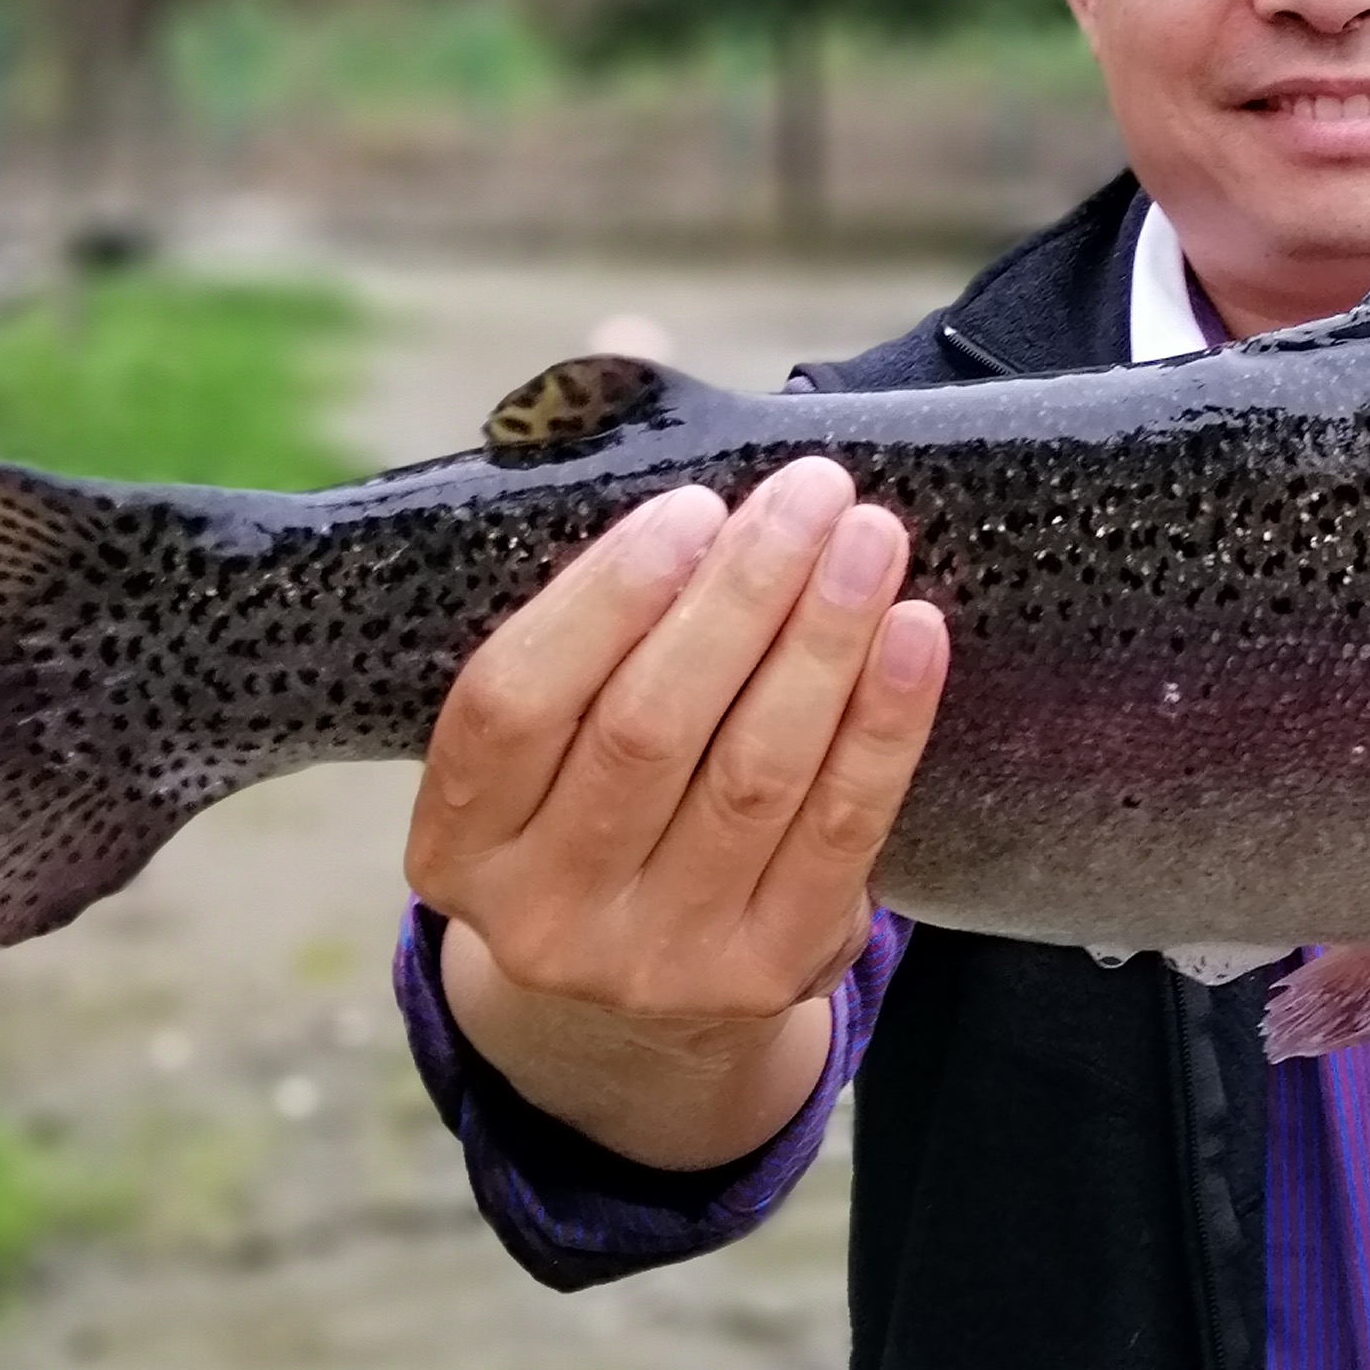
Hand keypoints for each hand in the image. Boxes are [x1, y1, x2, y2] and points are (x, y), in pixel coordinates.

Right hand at [407, 459, 948, 1172]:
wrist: (635, 1029)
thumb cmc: (589, 808)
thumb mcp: (548, 725)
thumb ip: (582, 550)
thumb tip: (624, 340)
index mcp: (454, 846)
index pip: (510, 704)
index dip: (601, 597)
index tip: (688, 506)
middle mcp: (539, 919)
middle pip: (644, 732)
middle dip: (740, 596)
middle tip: (810, 491)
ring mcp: (656, 963)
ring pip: (753, 775)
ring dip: (822, 640)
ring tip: (871, 534)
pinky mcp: (768, 979)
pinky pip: (841, 830)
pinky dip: (884, 723)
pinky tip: (915, 632)